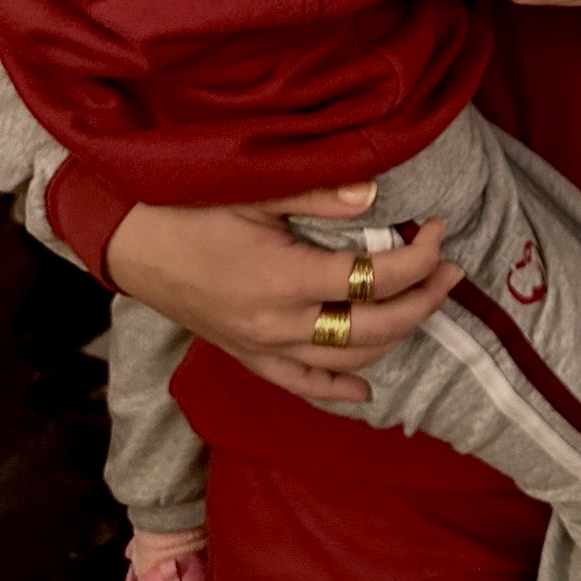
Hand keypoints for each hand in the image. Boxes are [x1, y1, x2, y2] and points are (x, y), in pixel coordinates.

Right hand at [105, 184, 462, 402]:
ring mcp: (261, 349)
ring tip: (426, 303)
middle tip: (453, 269)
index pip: (374, 279)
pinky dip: (339, 389)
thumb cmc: (188, 205)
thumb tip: (377, 196)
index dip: (419, 258)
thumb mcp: (254, 190)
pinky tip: (367, 389)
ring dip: (395, 336)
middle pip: (372, 328)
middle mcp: (277, 325)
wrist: (127, 241)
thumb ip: (318, 195)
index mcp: (283, 279)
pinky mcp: (247, 358)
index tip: (440, 229)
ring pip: (347, 361)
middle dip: (422, 300)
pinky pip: (301, 385)